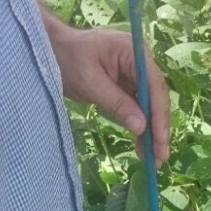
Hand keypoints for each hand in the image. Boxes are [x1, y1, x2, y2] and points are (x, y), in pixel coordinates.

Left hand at [45, 18, 169, 166]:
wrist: (50, 50)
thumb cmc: (67, 59)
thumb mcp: (90, 83)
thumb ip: (117, 104)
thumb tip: (141, 127)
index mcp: (133, 51)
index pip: (154, 85)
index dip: (159, 114)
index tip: (161, 140)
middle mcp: (139, 61)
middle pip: (156, 97)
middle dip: (158, 128)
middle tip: (160, 157)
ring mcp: (134, 74)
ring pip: (149, 106)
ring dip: (151, 132)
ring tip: (153, 159)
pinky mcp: (126, 85)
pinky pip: (137, 108)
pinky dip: (139, 127)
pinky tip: (141, 147)